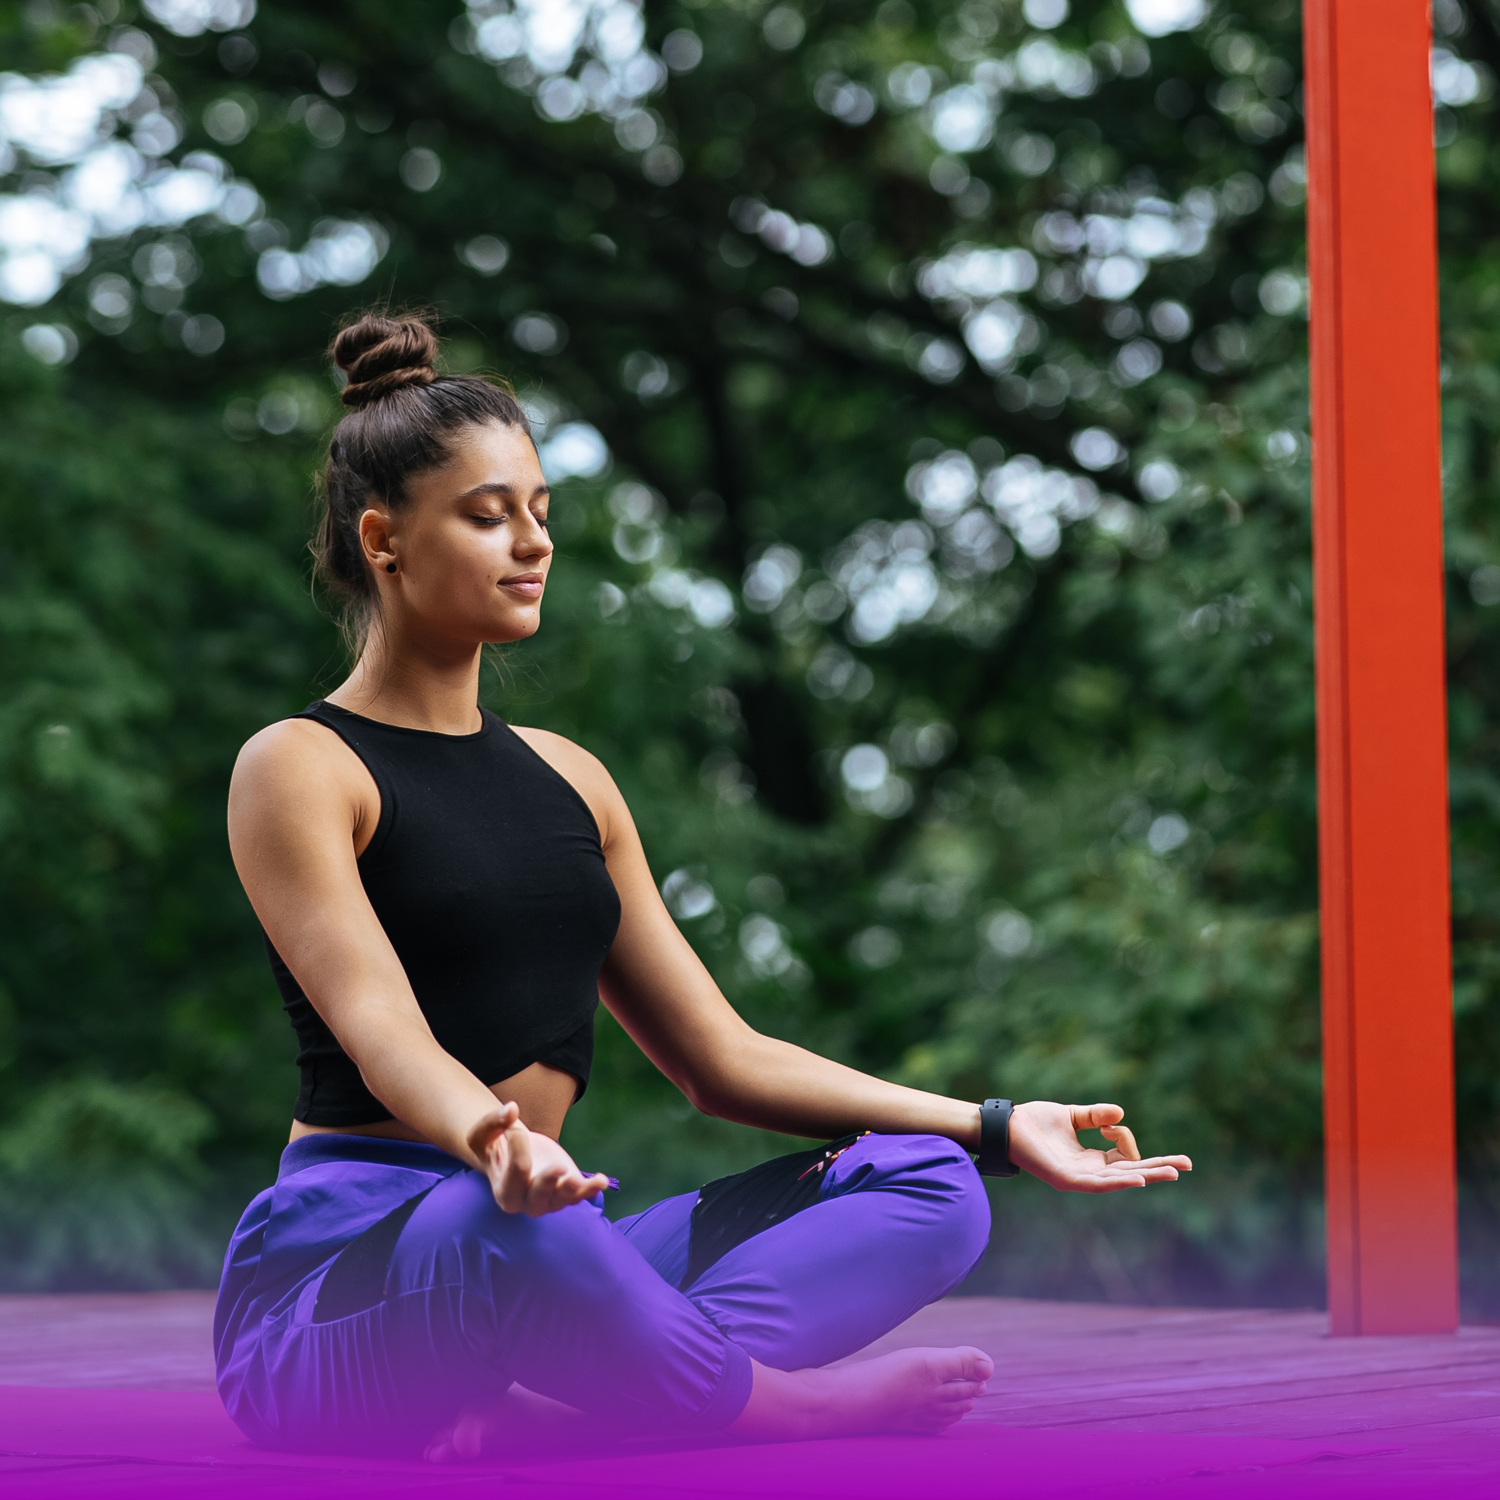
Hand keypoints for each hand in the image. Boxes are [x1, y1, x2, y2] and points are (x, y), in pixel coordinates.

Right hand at [468, 1103, 609, 1215]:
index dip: (518, 1146)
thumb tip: (511, 1109)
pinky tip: (601, 1180)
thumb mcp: (483, 1133)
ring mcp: (551, 1199)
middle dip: (549, 1183)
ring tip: (583, 1180)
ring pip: (563, 1199)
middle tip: (559, 1167)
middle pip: (538, 1198)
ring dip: (574, 1190)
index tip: (514, 1125)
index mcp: (505, 1193)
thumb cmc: (495, 1144)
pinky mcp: (568, 1189)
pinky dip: (591, 1189)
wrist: (512, 1152)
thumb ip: (493, 1121)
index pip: (516, 1173)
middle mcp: (528, 1203)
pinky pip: (580, 1194)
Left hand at [1007, 1101, 1190, 1192]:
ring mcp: (1079, 1178)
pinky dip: (1118, 1180)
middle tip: (1187, 1165)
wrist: (1005, 1125)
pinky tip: (1137, 1177)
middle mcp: (1088, 1172)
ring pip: (1119, 1180)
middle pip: (1131, 1172)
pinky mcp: (1067, 1179)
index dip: (1128, 1140)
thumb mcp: (1070, 1115)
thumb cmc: (1033, 1122)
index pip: (1125, 1157)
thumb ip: (1094, 1116)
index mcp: (1090, 1159)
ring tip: (1172, 1172)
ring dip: (1146, 1175)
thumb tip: (1121, 1114)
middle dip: (1158, 1168)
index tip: (1111, 1123)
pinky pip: (1098, 1183)